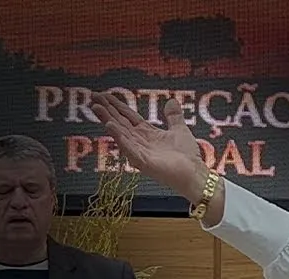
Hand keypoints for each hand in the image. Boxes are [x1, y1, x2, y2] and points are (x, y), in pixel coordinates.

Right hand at [90, 92, 206, 201]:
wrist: (195, 174)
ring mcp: (139, 152)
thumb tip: (171, 101)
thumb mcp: (179, 130)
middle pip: (120, 122)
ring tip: (96, 107)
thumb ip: (173, 116)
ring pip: (120, 133)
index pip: (127, 116)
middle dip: (106, 109)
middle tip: (93, 96)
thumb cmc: (188, 156)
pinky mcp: (142, 162)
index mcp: (147, 134)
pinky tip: (110, 126)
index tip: (104, 94)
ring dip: (108, 120)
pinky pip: (128, 148)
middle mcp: (140, 142)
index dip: (116, 105)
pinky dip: (119, 137)